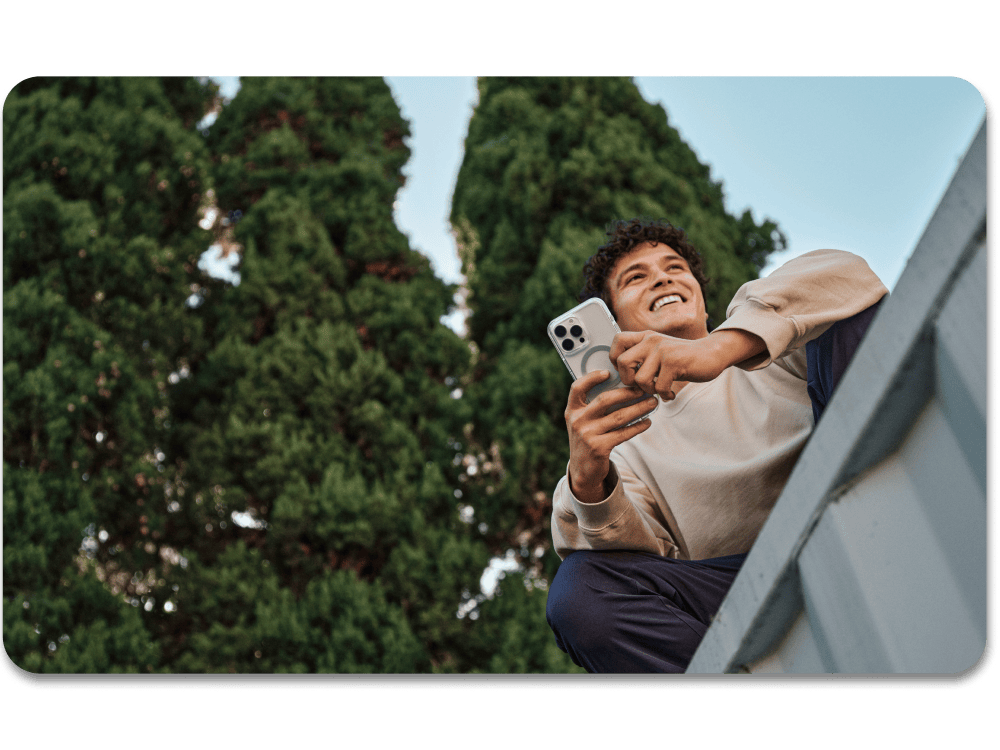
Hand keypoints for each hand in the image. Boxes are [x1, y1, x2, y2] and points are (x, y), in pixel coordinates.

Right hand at [565, 370, 656, 503]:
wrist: (582, 470)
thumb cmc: (588, 438)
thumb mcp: (583, 422)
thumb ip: (593, 406)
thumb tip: (623, 387)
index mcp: (571, 411)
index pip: (576, 388)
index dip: (591, 378)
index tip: (608, 373)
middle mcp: (577, 421)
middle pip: (604, 400)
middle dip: (627, 392)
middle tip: (643, 389)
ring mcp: (587, 435)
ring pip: (618, 417)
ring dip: (638, 408)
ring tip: (652, 403)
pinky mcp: (599, 448)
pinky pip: (623, 433)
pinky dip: (638, 427)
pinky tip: (647, 422)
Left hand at [610, 329, 766, 399]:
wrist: (712, 354)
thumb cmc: (683, 358)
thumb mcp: (659, 352)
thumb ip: (642, 357)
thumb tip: (621, 376)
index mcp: (645, 337)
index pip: (617, 341)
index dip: (615, 359)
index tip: (629, 371)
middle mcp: (651, 340)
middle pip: (622, 363)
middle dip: (629, 380)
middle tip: (643, 385)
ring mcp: (662, 350)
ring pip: (639, 379)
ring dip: (649, 390)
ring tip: (660, 389)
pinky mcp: (674, 362)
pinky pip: (658, 387)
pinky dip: (664, 395)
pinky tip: (670, 392)